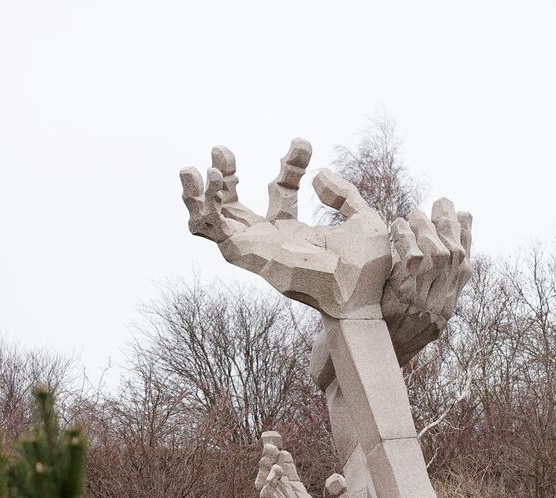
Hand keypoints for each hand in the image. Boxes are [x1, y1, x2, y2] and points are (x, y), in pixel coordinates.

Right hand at [180, 141, 390, 318]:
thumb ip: (344, 195)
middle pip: (233, 206)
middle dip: (224, 176)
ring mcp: (256, 247)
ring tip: (191, 167)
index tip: (303, 144)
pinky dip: (208, 206)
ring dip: (197, 195)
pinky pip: (216, 230)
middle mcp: (269, 239)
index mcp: (295, 231)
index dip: (290, 164)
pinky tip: (214, 182)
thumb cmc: (364, 272)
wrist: (357, 296)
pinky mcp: (247, 254)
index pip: (282, 190)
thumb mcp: (363, 220)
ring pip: (211, 222)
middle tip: (220, 149)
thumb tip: (319, 174)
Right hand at [255, 432, 347, 497]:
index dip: (287, 467)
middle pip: (281, 486)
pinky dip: (271, 492)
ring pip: (275, 494)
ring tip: (267, 452)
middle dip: (273, 464)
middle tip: (269, 442)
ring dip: (269, 473)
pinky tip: (269, 477)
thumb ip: (344, 493)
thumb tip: (331, 479)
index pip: (294, 486)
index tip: (283, 449)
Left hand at [382, 199, 472, 362]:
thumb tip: (440, 253)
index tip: (463, 214)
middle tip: (441, 202)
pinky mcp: (403, 299)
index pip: (465, 267)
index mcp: (447, 307)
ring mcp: (424, 304)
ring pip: (437, 255)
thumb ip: (427, 284)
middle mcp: (441, 306)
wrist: (368, 363)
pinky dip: (405, 238)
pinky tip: (396, 226)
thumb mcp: (412, 309)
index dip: (467, 238)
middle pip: (455, 257)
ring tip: (415, 213)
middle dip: (450, 225)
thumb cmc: (385, 332)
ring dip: (427, 228)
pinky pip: (411, 260)